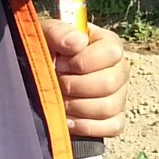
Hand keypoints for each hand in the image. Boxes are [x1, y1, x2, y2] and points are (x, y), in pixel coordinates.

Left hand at [44, 18, 129, 139]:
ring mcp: (120, 96)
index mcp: (108, 44)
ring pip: (110, 107)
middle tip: (57, 84)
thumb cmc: (45, 52)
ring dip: (78, 107)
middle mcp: (120, 69)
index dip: (83, 61)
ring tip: (60, 101)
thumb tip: (77, 43)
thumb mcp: (44, 35)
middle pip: (110, 83)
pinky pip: (112, 126)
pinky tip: (69, 119)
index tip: (60, 63)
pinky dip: (87, 126)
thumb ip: (58, 32)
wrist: (39, 77)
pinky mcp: (115, 119)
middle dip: (76, 86)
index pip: (111, 52)